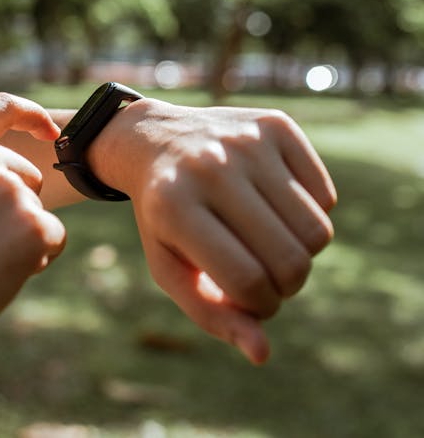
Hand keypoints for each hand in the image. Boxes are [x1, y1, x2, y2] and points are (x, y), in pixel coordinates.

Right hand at [0, 93, 66, 369]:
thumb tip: (15, 182)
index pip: (0, 107)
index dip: (31, 116)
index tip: (50, 130)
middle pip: (28, 177)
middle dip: (16, 209)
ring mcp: (8, 187)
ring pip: (38, 211)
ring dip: (21, 238)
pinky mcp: (33, 224)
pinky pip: (54, 238)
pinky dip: (37, 261)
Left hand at [89, 99, 335, 363]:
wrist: (154, 140)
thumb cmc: (163, 217)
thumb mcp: (170, 267)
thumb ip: (211, 314)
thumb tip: (261, 354)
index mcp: (175, 207)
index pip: (247, 280)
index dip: (260, 307)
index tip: (250, 302)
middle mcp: (211, 166)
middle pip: (292, 260)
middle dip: (286, 286)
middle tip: (264, 277)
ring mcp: (247, 141)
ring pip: (318, 232)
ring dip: (301, 255)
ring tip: (269, 246)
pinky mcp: (276, 125)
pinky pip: (326, 196)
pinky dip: (308, 215)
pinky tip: (272, 206)